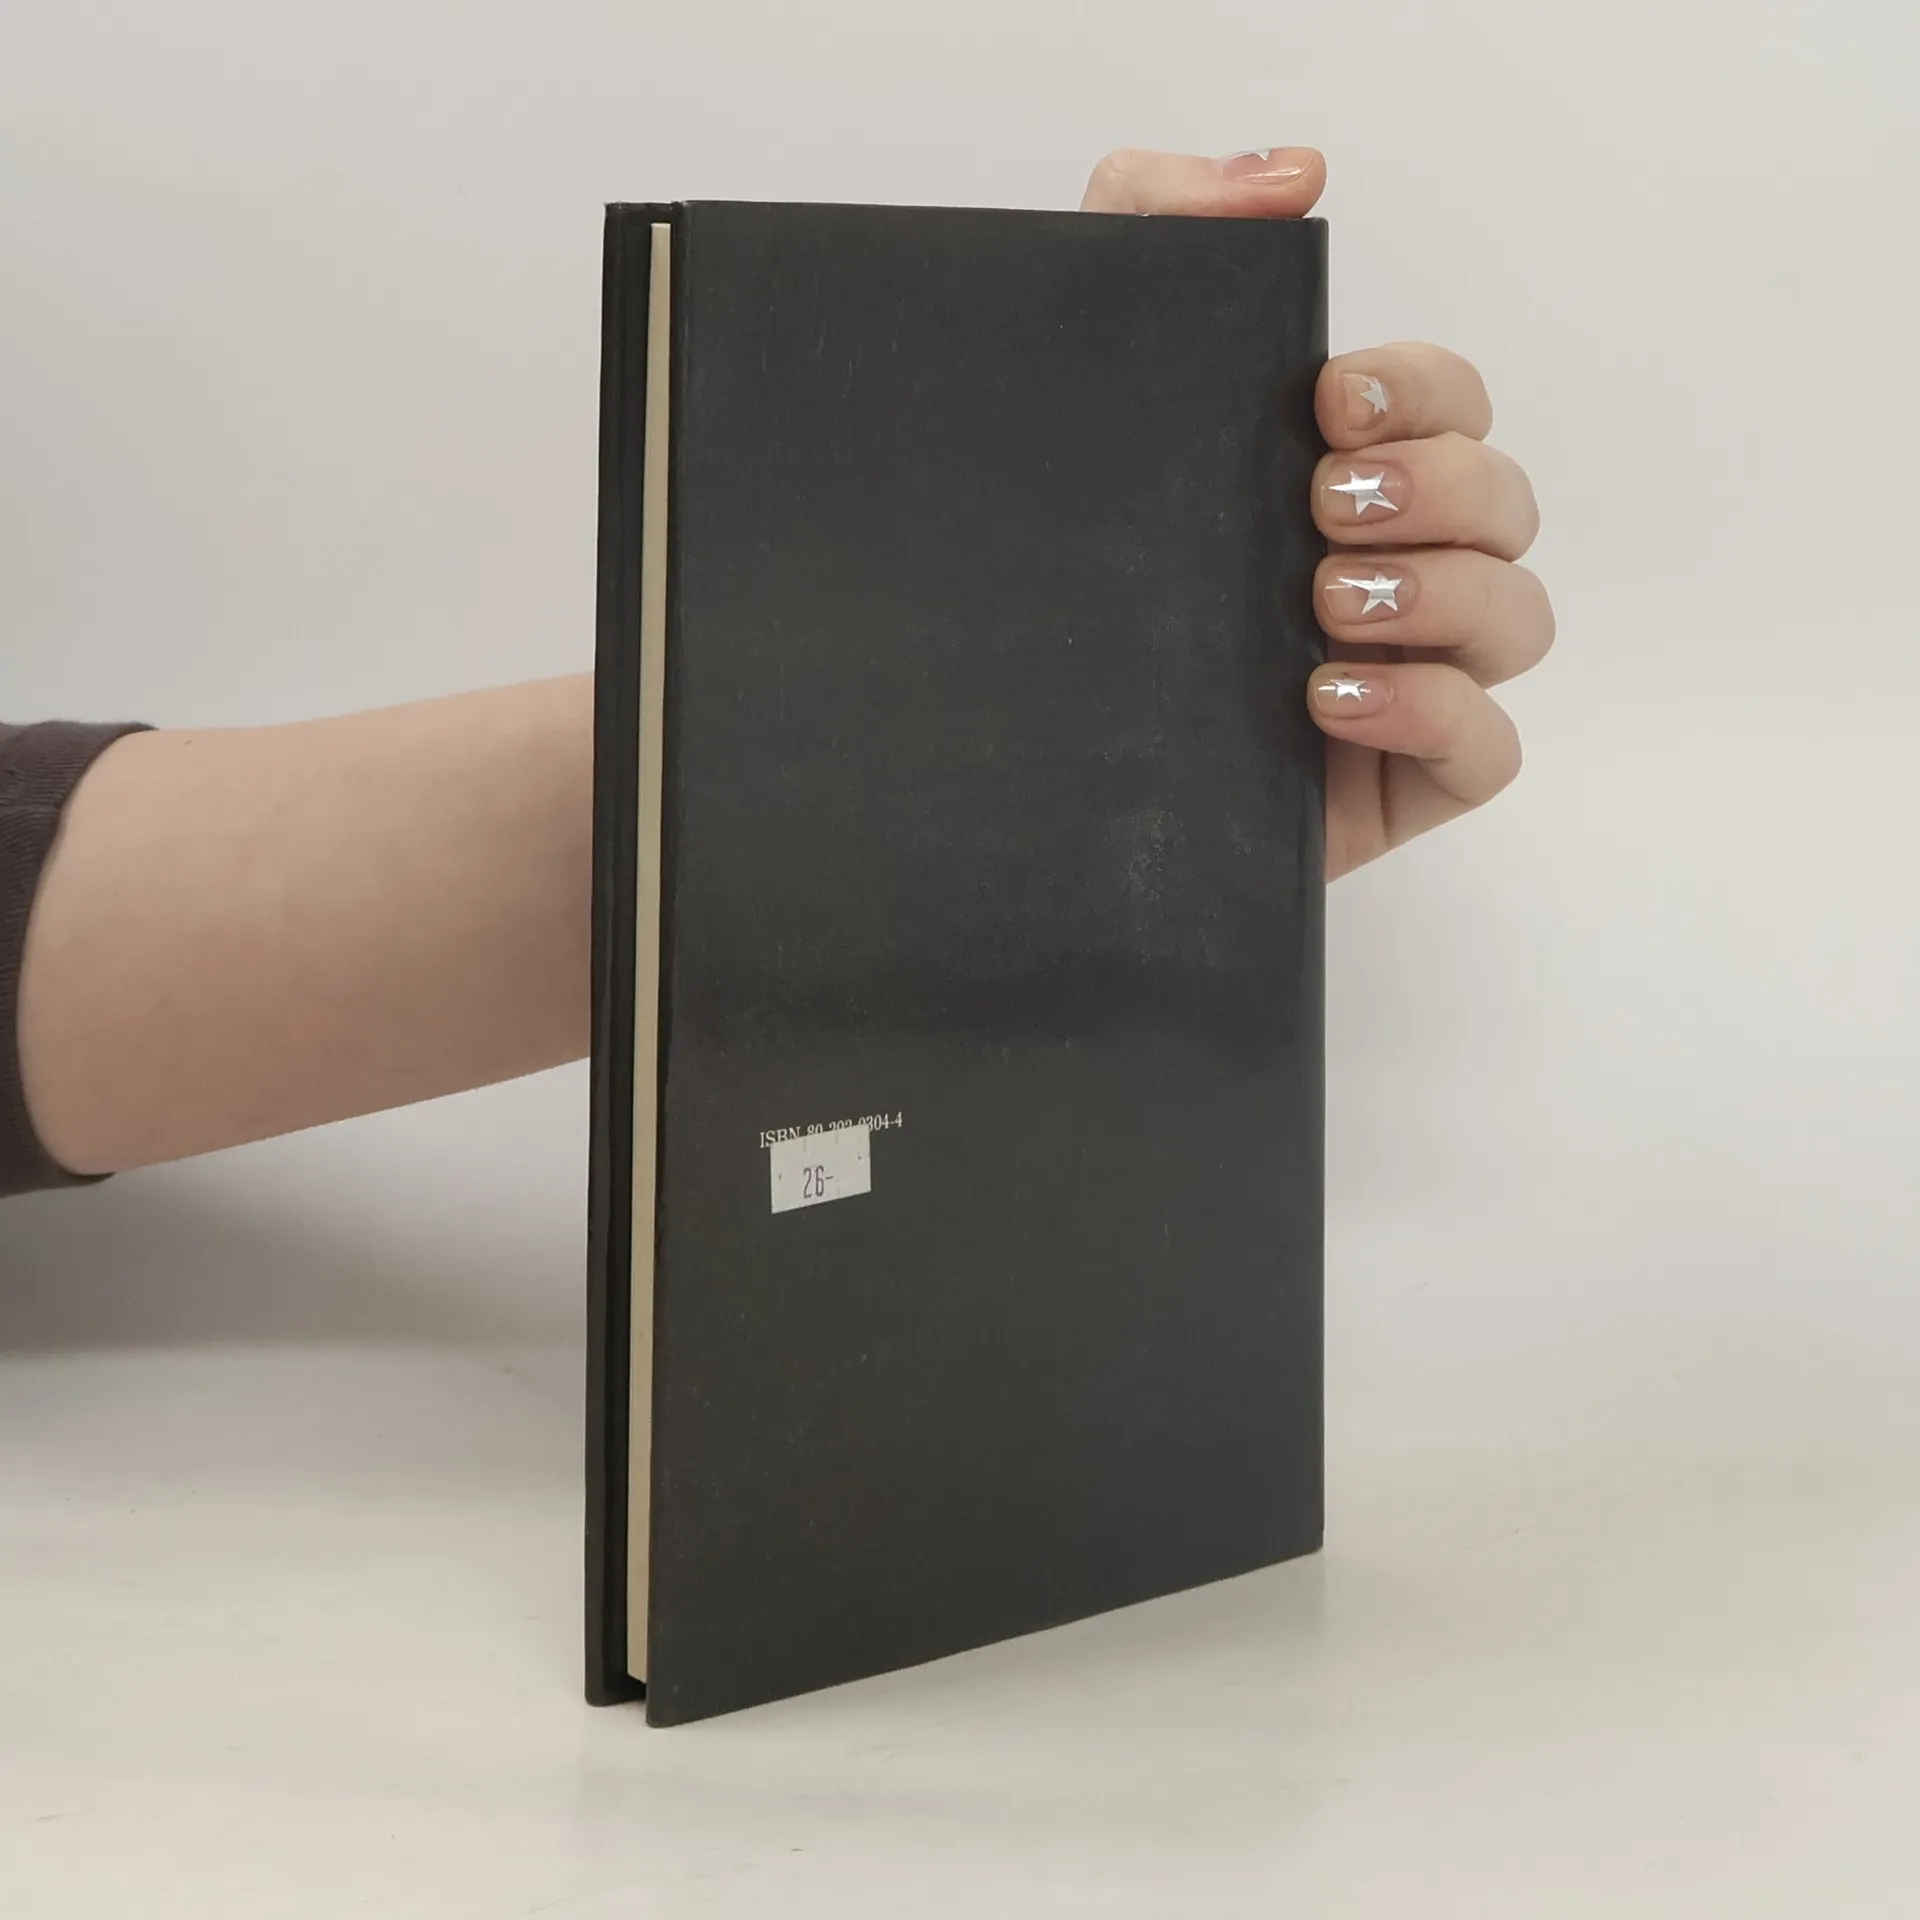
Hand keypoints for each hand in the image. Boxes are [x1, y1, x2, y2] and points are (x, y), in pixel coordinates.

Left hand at [1081, 148, 1552, 878]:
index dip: (1421, 389)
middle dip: (1438, 487)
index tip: (1329, 400)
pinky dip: (1436, 712)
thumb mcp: (1081, 377)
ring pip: (1519, 616)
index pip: (1449, 402)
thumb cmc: (1064, 578)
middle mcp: (1388, 566)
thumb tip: (1294, 177)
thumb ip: (1158, 226)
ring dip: (1443, 594)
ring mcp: (1404, 674)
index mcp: (1337, 475)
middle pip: (1505, 501)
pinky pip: (1490, 748)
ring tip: (1328, 601)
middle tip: (1323, 506)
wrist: (1001, 749)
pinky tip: (1329, 698)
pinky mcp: (1398, 779)